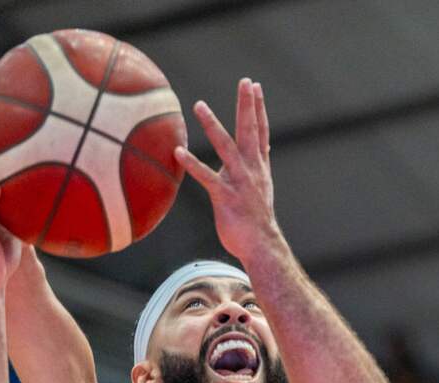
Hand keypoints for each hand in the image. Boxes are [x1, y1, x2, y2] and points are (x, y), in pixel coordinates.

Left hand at [174, 78, 276, 260]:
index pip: (261, 131)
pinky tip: (177, 151)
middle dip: (247, 105)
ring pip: (227, 147)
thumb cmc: (256, 218)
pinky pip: (206, 177)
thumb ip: (256, 165)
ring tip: (199, 105)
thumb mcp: (260, 187)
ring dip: (213, 125)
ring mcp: (240, 182)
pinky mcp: (225, 197)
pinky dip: (192, 163)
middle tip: (245, 82)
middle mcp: (252, 169)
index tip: (255, 86)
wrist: (261, 244)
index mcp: (259, 166)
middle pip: (250, 130)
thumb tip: (257, 149)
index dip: (259, 108)